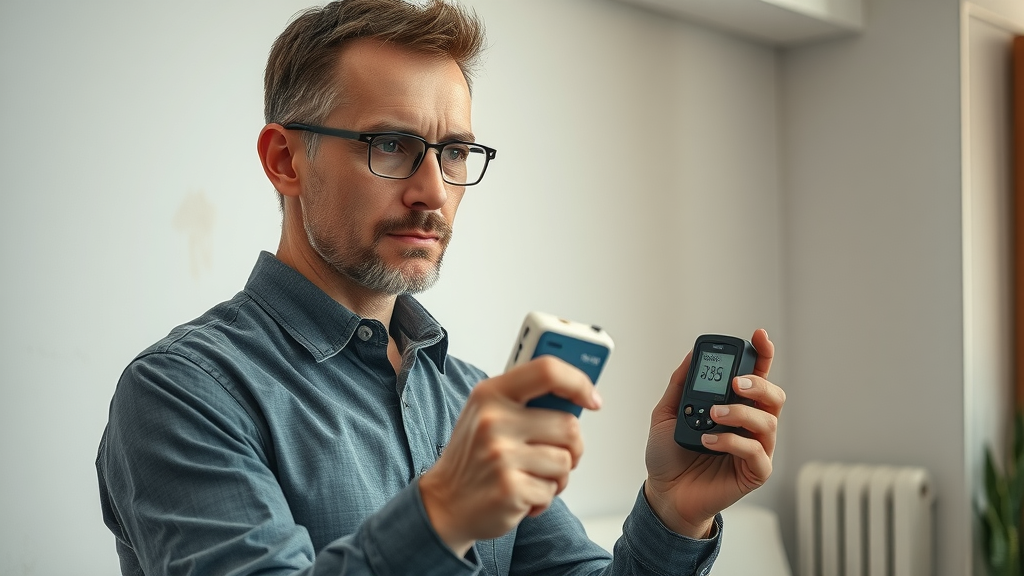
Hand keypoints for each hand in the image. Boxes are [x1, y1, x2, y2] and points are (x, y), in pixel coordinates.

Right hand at [419, 356, 600, 555]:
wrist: (444, 503)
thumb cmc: (475, 456)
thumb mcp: (488, 413)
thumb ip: (527, 400)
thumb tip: (577, 394)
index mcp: (490, 393)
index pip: (547, 370)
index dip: (578, 382)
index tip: (591, 399)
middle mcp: (494, 420)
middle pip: (568, 425)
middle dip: (572, 446)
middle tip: (554, 454)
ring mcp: (501, 455)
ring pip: (565, 460)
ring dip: (557, 476)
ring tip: (531, 476)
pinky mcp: (509, 488)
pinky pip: (552, 490)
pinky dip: (544, 497)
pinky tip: (521, 494)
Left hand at [643, 329, 784, 537]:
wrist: (664, 491)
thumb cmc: (668, 454)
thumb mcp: (666, 413)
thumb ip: (680, 385)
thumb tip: (691, 355)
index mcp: (734, 405)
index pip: (756, 376)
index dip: (762, 354)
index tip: (758, 336)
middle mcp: (749, 424)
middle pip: (773, 396)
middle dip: (758, 384)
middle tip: (734, 384)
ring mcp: (755, 448)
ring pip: (768, 422)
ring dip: (740, 413)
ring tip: (713, 415)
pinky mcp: (755, 472)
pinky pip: (756, 452)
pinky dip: (732, 441)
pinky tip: (709, 441)